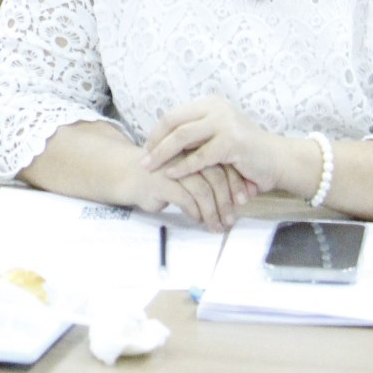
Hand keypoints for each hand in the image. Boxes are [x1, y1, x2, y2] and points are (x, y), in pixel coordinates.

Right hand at [126, 161, 254, 231]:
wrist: (129, 175)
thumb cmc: (164, 176)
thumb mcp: (190, 172)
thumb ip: (210, 177)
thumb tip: (240, 197)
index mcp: (196, 146)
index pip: (223, 163)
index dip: (235, 183)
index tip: (243, 201)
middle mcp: (186, 154)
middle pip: (215, 176)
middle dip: (226, 200)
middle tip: (231, 220)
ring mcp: (172, 166)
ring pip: (202, 190)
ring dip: (213, 211)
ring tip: (217, 226)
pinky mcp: (160, 181)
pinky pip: (185, 199)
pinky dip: (195, 212)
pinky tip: (198, 220)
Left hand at [140, 96, 291, 192]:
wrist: (278, 160)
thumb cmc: (245, 153)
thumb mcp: (217, 136)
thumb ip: (195, 135)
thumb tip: (159, 144)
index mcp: (210, 104)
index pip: (174, 114)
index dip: (157, 132)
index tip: (146, 149)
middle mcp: (216, 108)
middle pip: (174, 122)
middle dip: (155, 142)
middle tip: (143, 160)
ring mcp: (225, 123)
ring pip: (183, 137)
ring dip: (163, 154)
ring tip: (150, 167)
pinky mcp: (232, 143)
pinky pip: (200, 157)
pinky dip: (183, 167)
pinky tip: (171, 175)